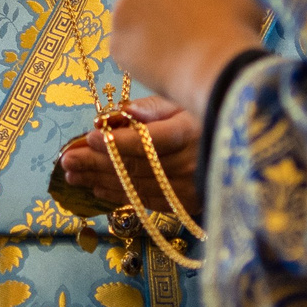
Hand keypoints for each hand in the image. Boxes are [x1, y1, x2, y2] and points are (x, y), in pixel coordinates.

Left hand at [59, 96, 201, 212]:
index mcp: (191, 132)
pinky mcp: (186, 205)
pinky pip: (146, 201)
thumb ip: (153, 108)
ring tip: (72, 175)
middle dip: (97, 163)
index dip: (118, 142)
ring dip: (100, 181)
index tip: (89, 137)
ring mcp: (189, 189)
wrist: (239, 150)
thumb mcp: (184, 101)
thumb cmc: (205, 117)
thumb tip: (121, 114)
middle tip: (66, 160)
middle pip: (136, 166)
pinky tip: (96, 189)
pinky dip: (119, 195)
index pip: (150, 141)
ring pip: (136, 186)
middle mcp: (191, 164)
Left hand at [111, 0, 262, 119]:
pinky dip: (146, 48)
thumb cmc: (235, 22)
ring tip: (183, 42)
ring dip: (156, 19)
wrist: (216, 71)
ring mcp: (122, 9)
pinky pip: (132, 41)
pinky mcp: (116, 42)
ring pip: (140, 10)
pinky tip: (168, 59)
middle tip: (198, 19)